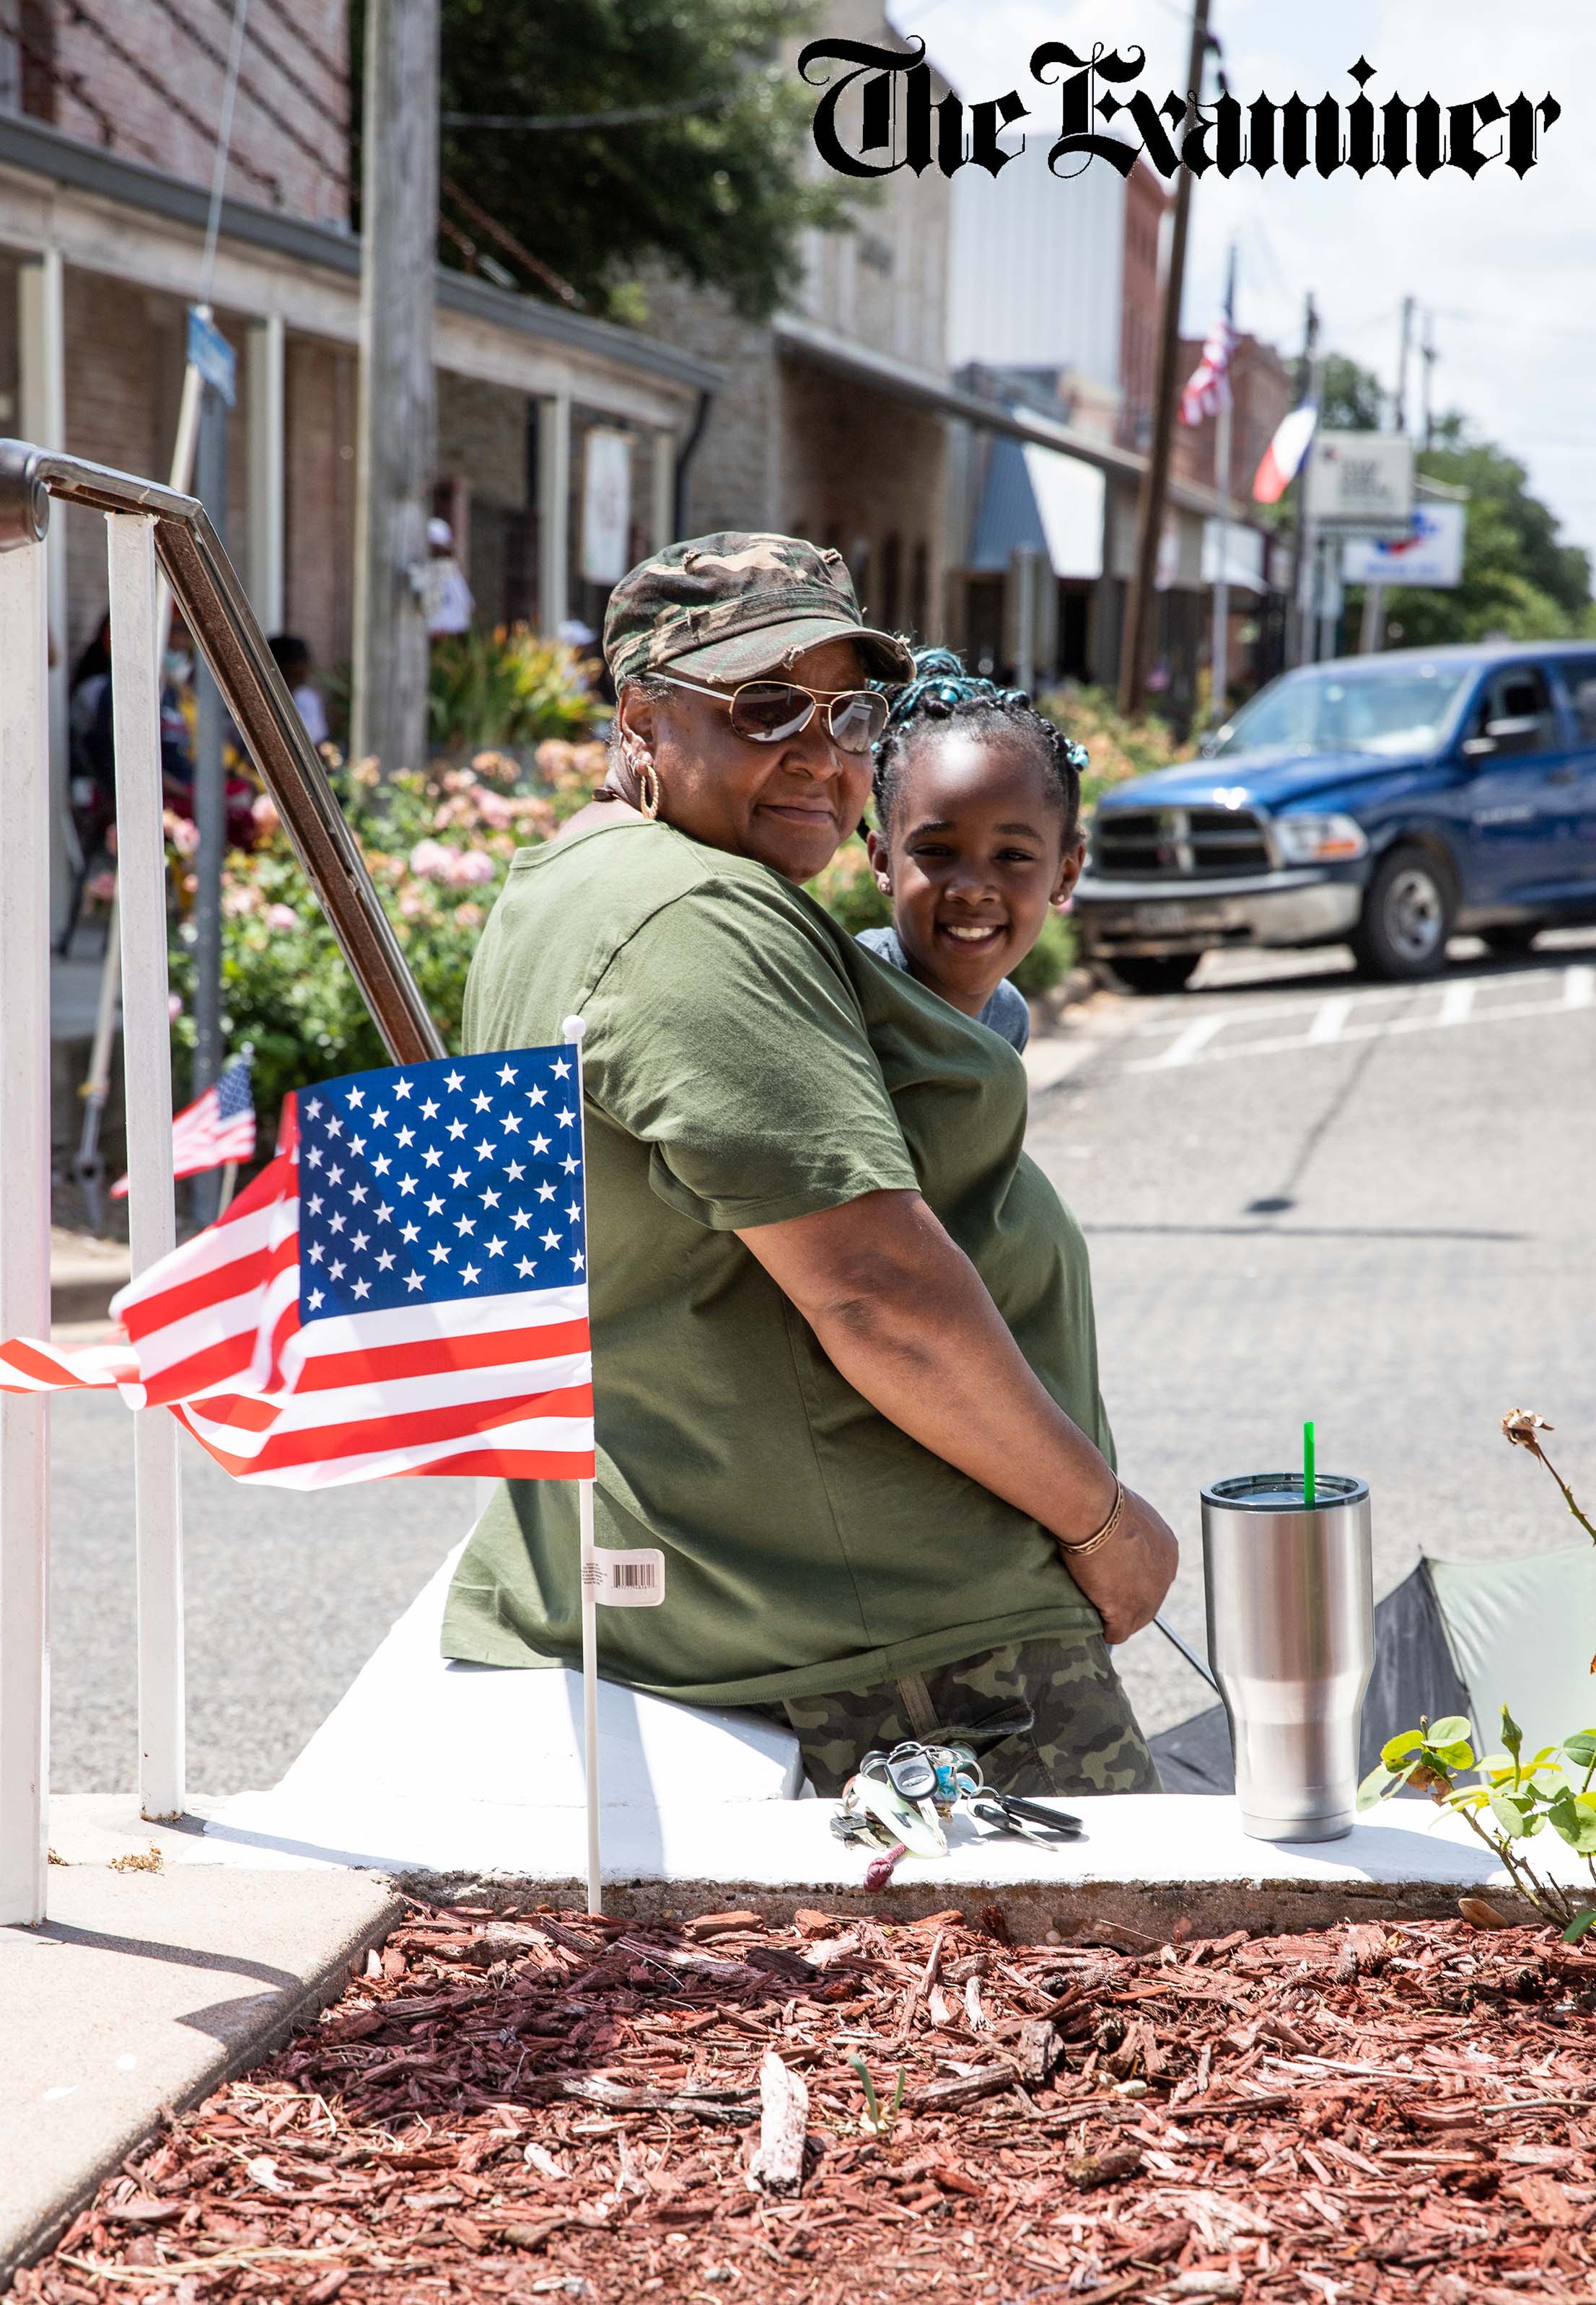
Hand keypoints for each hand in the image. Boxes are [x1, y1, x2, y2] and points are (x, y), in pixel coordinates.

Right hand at [1060, 1487, 1178, 1644]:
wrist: (1096, 1510)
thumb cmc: (1105, 1502)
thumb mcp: (1127, 1513)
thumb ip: (1129, 1531)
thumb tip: (1112, 1533)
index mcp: (1168, 1553)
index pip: (1152, 1577)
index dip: (1131, 1579)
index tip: (1111, 1575)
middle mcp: (1164, 1577)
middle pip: (1147, 1602)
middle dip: (1126, 1601)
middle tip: (1099, 1595)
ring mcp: (1148, 1597)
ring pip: (1134, 1621)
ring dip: (1114, 1618)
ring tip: (1093, 1608)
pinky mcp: (1126, 1611)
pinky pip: (1116, 1633)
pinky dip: (1104, 1630)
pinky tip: (1091, 1622)